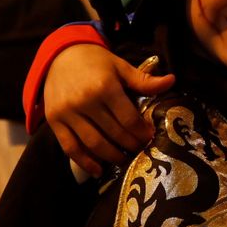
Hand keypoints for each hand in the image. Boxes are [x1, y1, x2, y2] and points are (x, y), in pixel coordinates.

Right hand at [44, 45, 173, 177]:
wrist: (61, 55)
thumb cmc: (95, 62)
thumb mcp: (120, 67)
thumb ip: (144, 80)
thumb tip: (172, 81)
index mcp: (104, 86)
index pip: (129, 119)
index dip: (142, 132)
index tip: (150, 139)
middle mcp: (85, 101)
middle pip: (114, 133)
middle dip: (130, 146)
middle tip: (140, 151)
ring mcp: (68, 112)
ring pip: (94, 144)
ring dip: (112, 157)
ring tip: (124, 160)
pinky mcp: (54, 121)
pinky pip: (70, 147)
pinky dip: (84, 162)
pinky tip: (98, 171)